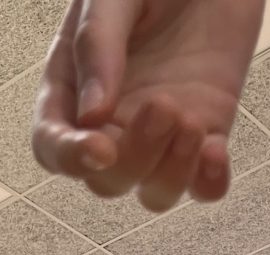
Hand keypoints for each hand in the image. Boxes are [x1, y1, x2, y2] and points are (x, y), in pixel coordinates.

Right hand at [33, 0, 263, 210]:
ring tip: (192, 121)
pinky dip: (209, 182)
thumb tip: (91, 117)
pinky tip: (216, 150)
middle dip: (135, 159)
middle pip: (107, 181)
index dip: (70, 159)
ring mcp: (161, 134)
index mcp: (74, 88)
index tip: (100, 150)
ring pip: (154, 193)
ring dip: (172, 173)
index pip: (53, 146)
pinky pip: (204, 186)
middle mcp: (113, 122)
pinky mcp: (206, 133)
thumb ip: (96, 47)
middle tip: (163, 107)